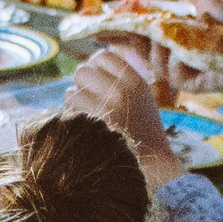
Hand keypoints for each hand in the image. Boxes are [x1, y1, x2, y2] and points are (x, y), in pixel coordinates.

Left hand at [65, 47, 189, 189]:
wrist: (153, 164)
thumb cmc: (143, 130)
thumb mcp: (141, 97)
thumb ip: (120, 78)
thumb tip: (90, 64)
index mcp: (135, 81)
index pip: (102, 57)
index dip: (94, 66)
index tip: (95, 80)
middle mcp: (121, 91)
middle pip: (82, 71)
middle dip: (81, 85)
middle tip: (89, 99)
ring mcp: (105, 109)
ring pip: (71, 92)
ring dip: (74, 104)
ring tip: (88, 116)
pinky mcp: (92, 127)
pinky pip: (69, 112)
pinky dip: (72, 119)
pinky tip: (85, 128)